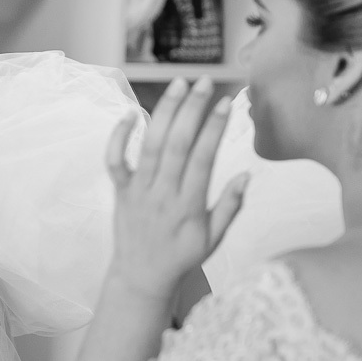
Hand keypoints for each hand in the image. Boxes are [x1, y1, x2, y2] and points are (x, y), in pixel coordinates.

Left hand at [104, 77, 248, 301]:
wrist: (141, 278)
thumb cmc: (182, 257)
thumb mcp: (214, 239)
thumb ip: (230, 207)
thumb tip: (246, 175)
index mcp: (189, 207)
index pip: (203, 159)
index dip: (215, 129)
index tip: (226, 103)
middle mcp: (162, 196)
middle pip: (176, 145)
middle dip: (192, 110)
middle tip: (205, 82)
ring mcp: (138, 191)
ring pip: (149, 146)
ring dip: (164, 112)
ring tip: (178, 84)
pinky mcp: (120, 191)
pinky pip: (114, 161)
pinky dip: (118, 137)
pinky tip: (131, 113)